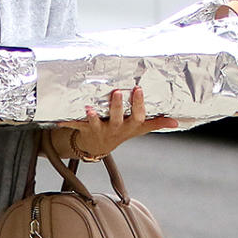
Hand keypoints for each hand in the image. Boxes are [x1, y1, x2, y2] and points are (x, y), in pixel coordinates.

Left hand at [57, 87, 177, 157]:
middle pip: (117, 118)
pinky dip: (68, 121)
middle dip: (117, 107)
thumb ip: (156, 123)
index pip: (137, 117)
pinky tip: (60, 118)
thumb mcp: (139, 129)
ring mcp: (99, 130)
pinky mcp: (85, 130)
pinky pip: (76, 126)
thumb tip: (177, 121)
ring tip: (89, 108)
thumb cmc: (121, 133)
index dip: (137, 105)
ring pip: (97, 124)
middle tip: (116, 93)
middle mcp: (115, 129)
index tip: (138, 90)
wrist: (98, 148)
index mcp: (129, 127)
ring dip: (93, 117)